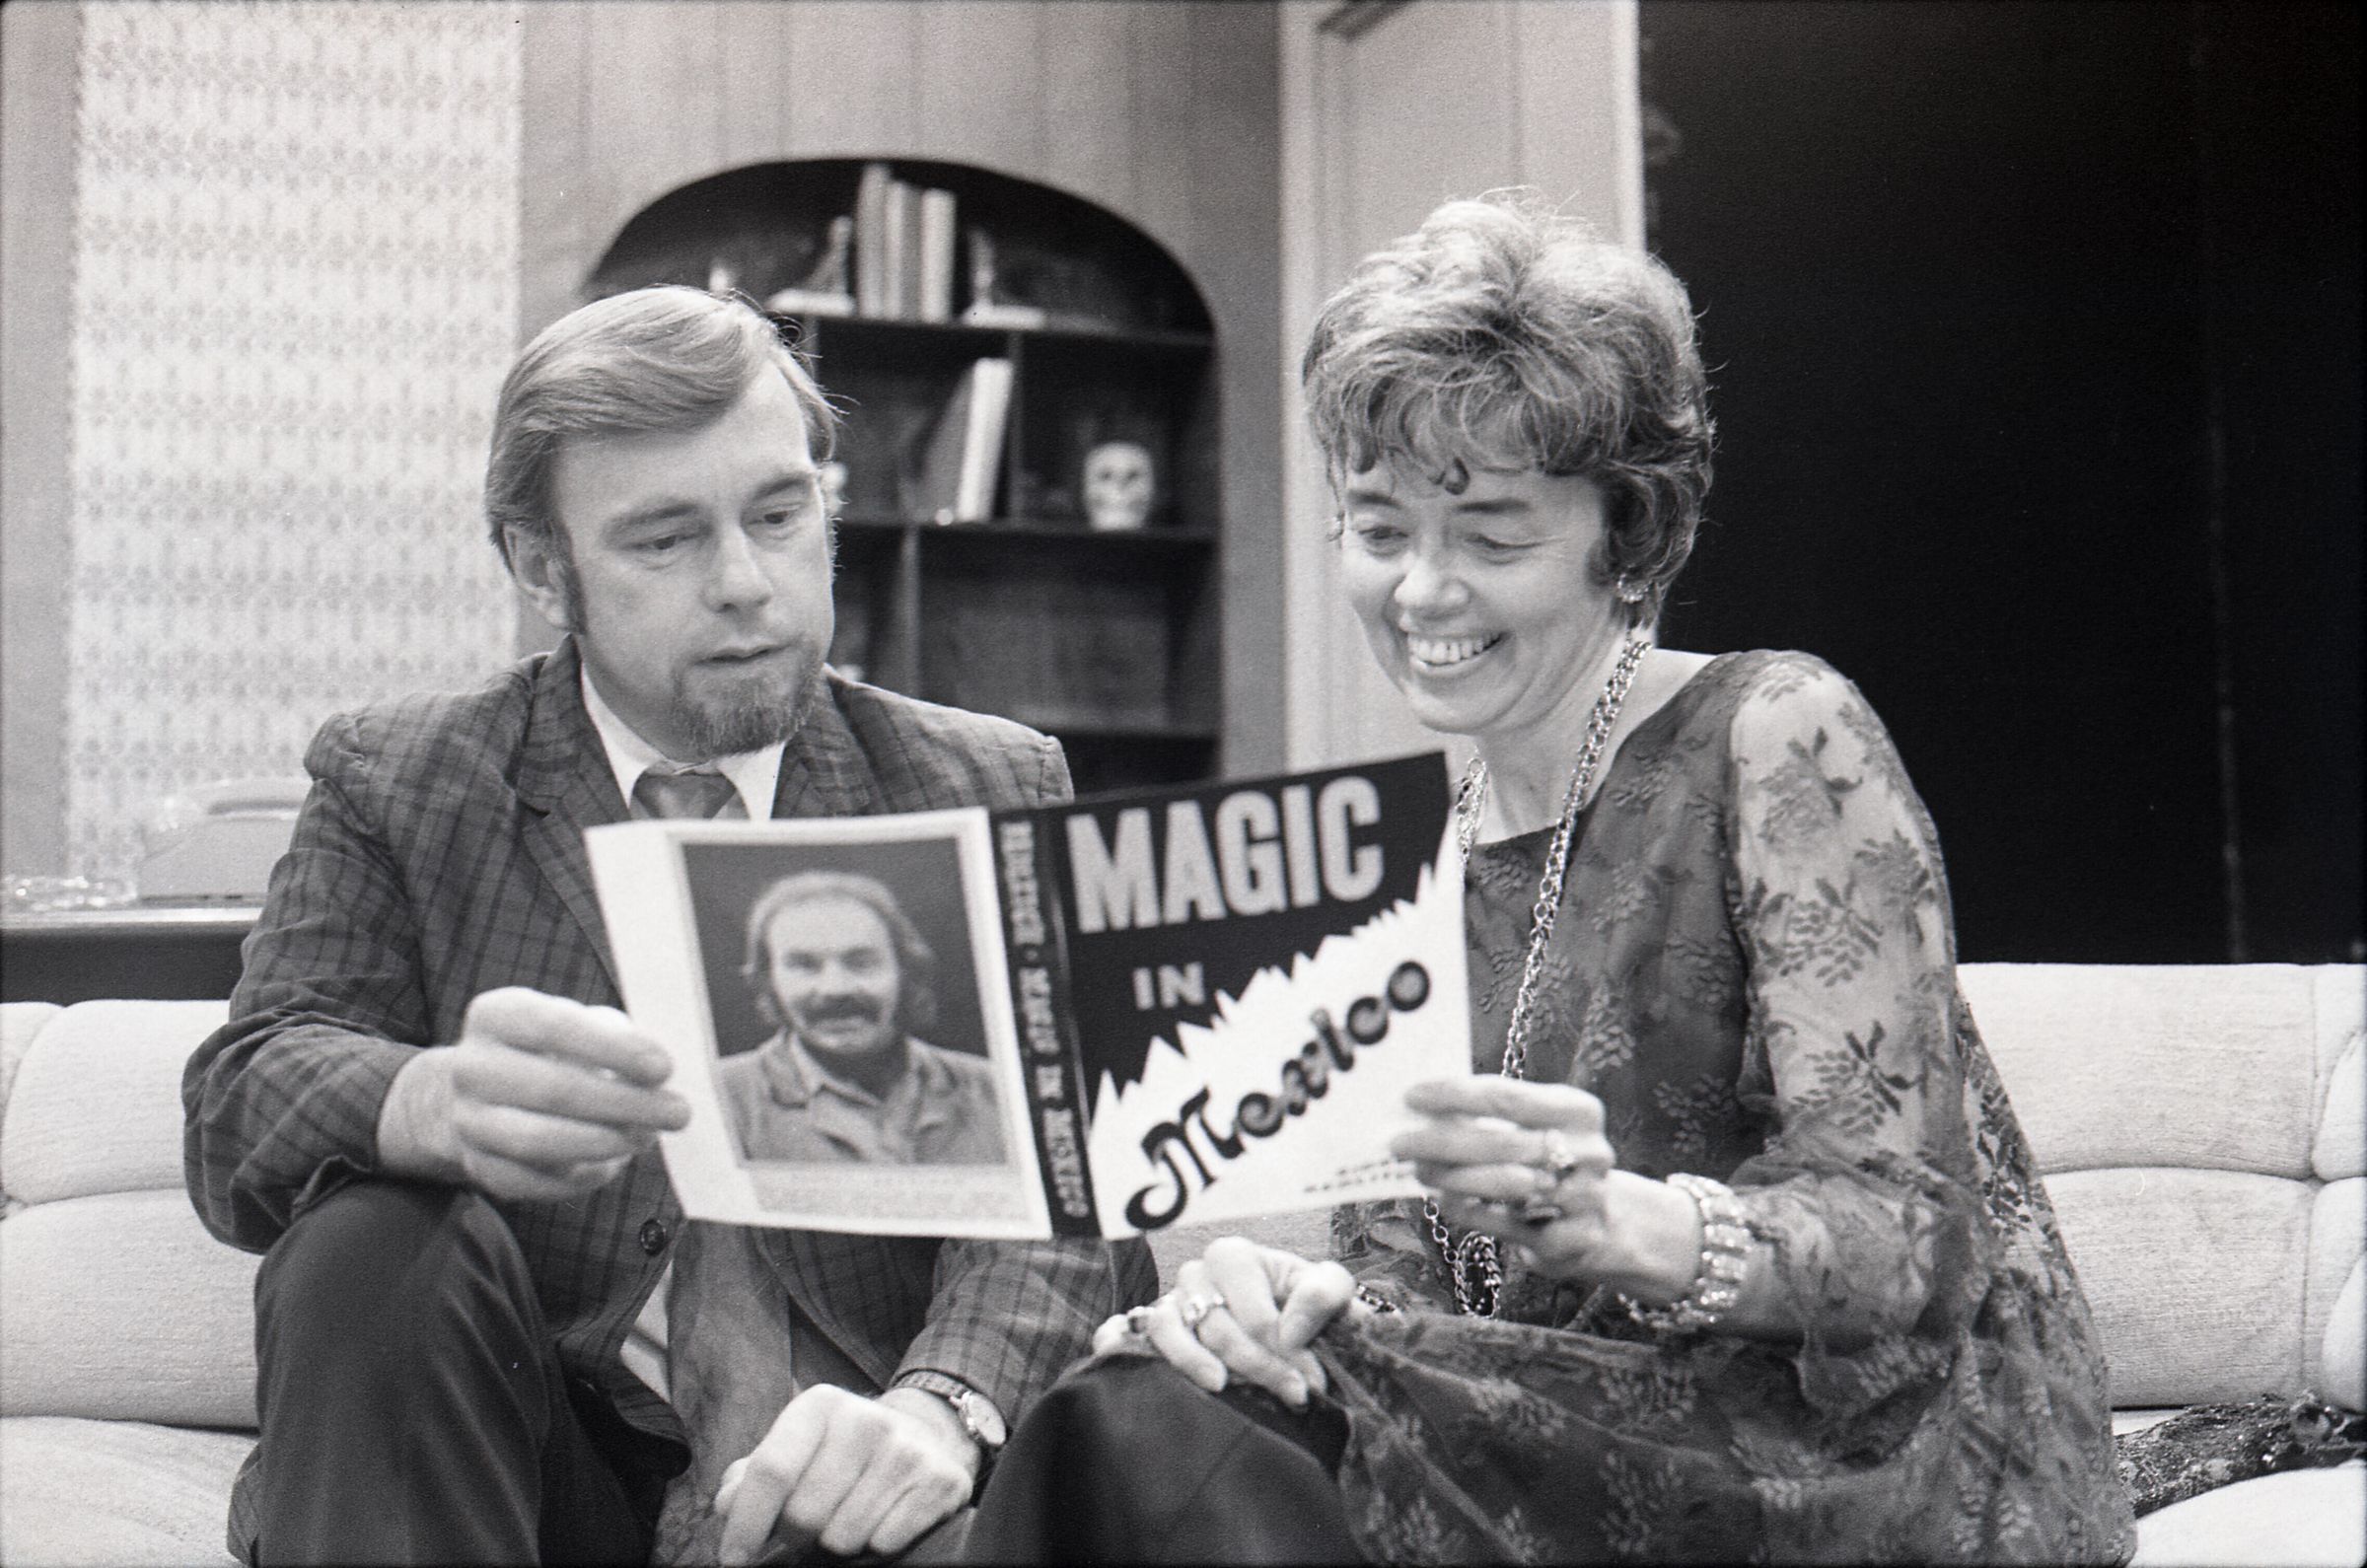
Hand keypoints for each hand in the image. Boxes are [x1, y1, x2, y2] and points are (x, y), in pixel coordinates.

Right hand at [377, 987, 689, 1200]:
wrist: (480, 1095)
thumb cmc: (551, 1052)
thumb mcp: (579, 1025)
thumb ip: (615, 1038)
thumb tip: (657, 1074)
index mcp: (496, 1015)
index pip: (553, 1026)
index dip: (612, 1048)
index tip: (663, 1068)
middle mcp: (471, 1067)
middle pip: (551, 1088)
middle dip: (623, 1103)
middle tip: (676, 1112)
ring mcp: (469, 1122)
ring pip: (539, 1140)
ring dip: (604, 1142)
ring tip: (648, 1136)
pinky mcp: (479, 1168)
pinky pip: (534, 1180)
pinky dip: (581, 1173)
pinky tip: (615, 1160)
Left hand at [712, 1385, 975, 1564]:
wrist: (926, 1436)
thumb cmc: (844, 1453)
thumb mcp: (798, 1449)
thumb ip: (754, 1476)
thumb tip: (727, 1503)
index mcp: (821, 1406)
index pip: (771, 1470)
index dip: (746, 1523)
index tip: (733, 1559)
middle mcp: (866, 1419)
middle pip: (805, 1513)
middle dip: (800, 1533)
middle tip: (812, 1524)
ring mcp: (907, 1449)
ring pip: (843, 1537)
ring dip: (839, 1541)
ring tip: (849, 1517)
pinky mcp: (940, 1480)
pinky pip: (885, 1543)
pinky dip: (876, 1544)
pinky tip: (882, 1518)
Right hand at [1091, 1236, 1355, 1408]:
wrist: (1286, 1324)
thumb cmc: (1304, 1304)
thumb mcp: (1331, 1289)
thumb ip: (1322, 1295)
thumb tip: (1290, 1332)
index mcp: (1234, 1255)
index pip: (1253, 1312)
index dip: (1284, 1349)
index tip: (1311, 1379)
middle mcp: (1195, 1273)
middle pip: (1218, 1328)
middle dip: (1259, 1367)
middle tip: (1294, 1396)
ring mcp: (1170, 1301)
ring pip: (1170, 1330)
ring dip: (1197, 1363)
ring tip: (1223, 1387)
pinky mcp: (1153, 1330)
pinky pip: (1130, 1334)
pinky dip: (1140, 1349)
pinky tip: (1174, 1373)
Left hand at [1392, 1077, 1619, 1283]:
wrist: (1601, 1222)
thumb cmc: (1551, 1161)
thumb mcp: (1538, 1128)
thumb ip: (1493, 1115)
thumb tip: (1425, 1107)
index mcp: (1580, 1112)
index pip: (1508, 1097)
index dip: (1456, 1094)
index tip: (1413, 1095)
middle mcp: (1589, 1154)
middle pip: (1503, 1142)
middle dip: (1442, 1141)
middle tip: (1400, 1142)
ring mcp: (1583, 1200)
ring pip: (1503, 1185)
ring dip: (1450, 1176)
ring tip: (1418, 1169)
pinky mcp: (1568, 1241)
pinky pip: (1503, 1224)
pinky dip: (1466, 1209)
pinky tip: (1443, 1198)